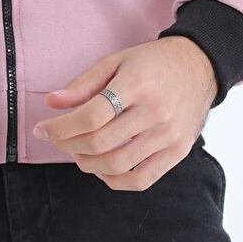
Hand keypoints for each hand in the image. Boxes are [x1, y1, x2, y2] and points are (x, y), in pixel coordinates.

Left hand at [29, 37, 218, 190]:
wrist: (200, 66)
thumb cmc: (153, 63)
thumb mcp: (116, 61)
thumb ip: (83, 84)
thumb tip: (51, 103)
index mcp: (137, 84)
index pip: (91, 115)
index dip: (61, 127)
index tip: (42, 129)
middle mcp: (155, 112)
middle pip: (100, 142)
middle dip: (68, 145)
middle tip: (57, 140)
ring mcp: (169, 135)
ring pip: (117, 165)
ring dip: (87, 164)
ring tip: (77, 152)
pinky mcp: (178, 152)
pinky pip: (141, 180)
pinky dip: (114, 180)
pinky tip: (101, 167)